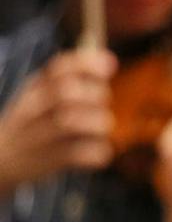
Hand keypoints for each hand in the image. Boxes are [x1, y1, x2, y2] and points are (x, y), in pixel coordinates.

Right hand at [0, 48, 114, 190]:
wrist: (1, 160)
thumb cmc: (33, 122)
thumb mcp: (40, 94)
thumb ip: (71, 76)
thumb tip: (109, 59)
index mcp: (33, 90)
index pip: (58, 68)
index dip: (88, 64)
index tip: (111, 66)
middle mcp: (34, 111)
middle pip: (67, 93)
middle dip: (96, 94)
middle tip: (100, 102)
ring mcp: (42, 137)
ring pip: (75, 123)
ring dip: (99, 122)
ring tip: (101, 126)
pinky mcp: (53, 161)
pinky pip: (85, 154)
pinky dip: (99, 151)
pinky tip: (96, 149)